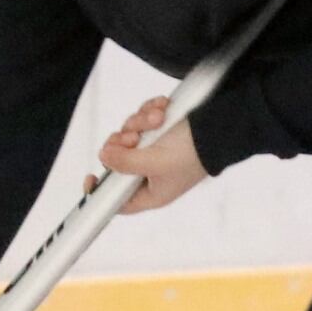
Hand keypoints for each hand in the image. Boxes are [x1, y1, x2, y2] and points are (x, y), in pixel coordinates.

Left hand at [97, 99, 207, 214]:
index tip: (90, 178)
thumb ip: (124, 163)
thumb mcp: (154, 163)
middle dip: (123, 143)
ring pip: (129, 134)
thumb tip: (104, 156)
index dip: (101, 192)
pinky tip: (162, 109)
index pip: (119, 201)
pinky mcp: (162, 129)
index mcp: (152, 192)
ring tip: (157, 118)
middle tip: (133, 137)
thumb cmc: (194, 153)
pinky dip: (150, 111)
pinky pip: (142, 118)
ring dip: (139, 122)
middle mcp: (152, 172)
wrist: (221, 127)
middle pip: (119, 160)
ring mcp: (156, 149)